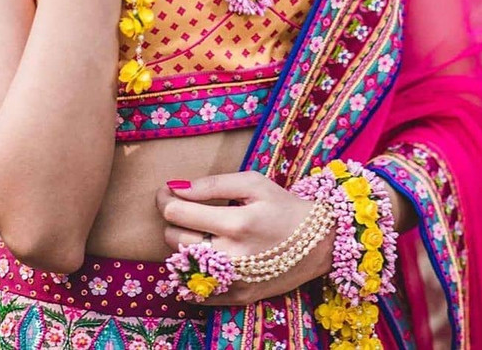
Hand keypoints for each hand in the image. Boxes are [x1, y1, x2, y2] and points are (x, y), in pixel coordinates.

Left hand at [156, 171, 334, 304]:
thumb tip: (176, 187)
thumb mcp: (253, 183)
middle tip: (185, 208)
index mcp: (236, 223)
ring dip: (181, 243)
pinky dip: (191, 270)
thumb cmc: (282, 206)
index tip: (166, 191)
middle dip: (173, 220)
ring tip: (198, 229)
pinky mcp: (234, 298)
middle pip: (174, 239)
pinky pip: (193, 288)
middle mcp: (231, 258)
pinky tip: (205, 253)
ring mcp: (232, 282)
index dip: (165, 199)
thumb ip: (212, 184)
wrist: (316, 244)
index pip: (177, 213)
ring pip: (180, 264)